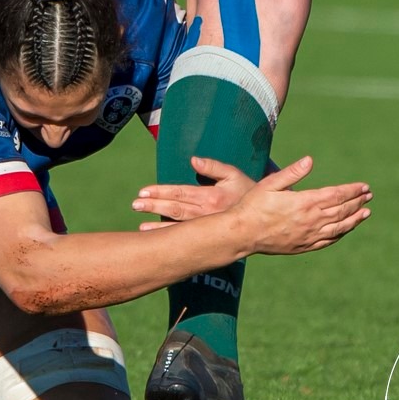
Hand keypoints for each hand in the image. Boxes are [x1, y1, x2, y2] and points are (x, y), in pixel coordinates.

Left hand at [132, 156, 255, 227]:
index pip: (180, 193)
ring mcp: (207, 227)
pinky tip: (158, 240)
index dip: (161, 192)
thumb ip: (214, 167)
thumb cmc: (248, 191)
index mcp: (211, 196)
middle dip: (153, 207)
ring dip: (158, 227)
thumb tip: (193, 159)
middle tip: (135, 204)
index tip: (143, 192)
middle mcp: (207, 213)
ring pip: (179, 226)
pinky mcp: (209, 236)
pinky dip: (171, 238)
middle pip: (175, 210)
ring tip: (140, 228)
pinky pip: (187, 237)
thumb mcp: (234, 175)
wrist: (263, 218)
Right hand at [229, 156, 371, 255]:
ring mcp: (309, 235)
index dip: (352, 190)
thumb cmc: (253, 205)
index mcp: (305, 202)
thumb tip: (310, 160)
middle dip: (357, 201)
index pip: (336, 195)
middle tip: (368, 195)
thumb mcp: (269, 184)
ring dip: (354, 219)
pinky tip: (346, 229)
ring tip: (366, 212)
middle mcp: (311, 220)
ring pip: (339, 227)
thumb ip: (292, 173)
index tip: (364, 186)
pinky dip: (341, 234)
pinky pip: (329, 241)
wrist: (243, 234)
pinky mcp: (304, 246)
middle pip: (342, 210)